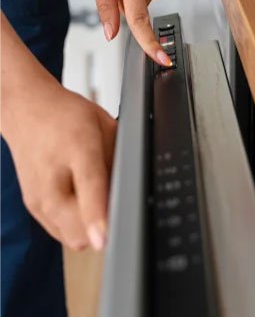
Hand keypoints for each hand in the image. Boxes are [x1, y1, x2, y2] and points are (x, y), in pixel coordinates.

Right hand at [6, 81, 116, 250]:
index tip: (106, 237)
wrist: (26, 111)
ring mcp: (38, 196)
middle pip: (77, 226)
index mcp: (77, 148)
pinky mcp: (32, 208)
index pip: (89, 188)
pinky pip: (61, 233)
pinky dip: (76, 226)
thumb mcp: (105, 125)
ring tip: (98, 200)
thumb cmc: (67, 116)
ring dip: (90, 229)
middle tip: (118, 209)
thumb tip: (133, 188)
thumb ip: (119, 157)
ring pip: (70, 236)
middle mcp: (52, 177)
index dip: (98, 216)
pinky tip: (82, 203)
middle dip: (104, 226)